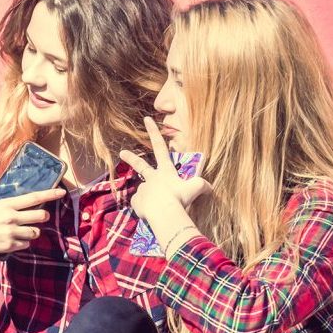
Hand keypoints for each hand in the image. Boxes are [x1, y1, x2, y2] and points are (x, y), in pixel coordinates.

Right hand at [0, 184, 64, 269]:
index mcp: (5, 205)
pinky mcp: (9, 246)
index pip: (33, 198)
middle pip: (40, 215)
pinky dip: (22, 241)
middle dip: (42, 215)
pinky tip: (12, 239)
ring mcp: (11, 233)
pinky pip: (25, 243)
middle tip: (38, 216)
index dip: (50, 194)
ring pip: (35, 232)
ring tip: (22, 229)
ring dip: (32, 230)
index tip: (62, 192)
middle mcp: (11, 218)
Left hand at [120, 118, 209, 235]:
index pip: (160, 147)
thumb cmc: (181, 198)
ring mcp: (143, 189)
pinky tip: (153, 214)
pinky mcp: (136, 202)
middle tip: (122, 152)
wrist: (164, 213)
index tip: (146, 119)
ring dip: (153, 200)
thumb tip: (209, 187)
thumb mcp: (197, 189)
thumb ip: (202, 185)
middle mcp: (152, 178)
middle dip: (131, 158)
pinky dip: (147, 210)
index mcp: (166, 171)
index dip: (154, 132)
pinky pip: (142, 206)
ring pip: (148, 193)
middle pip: (141, 165)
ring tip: (161, 209)